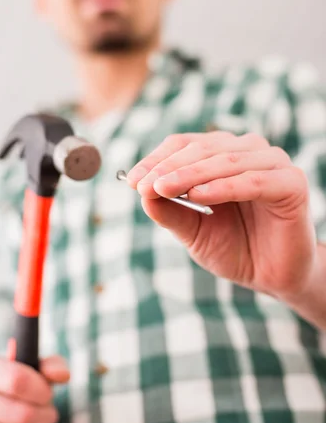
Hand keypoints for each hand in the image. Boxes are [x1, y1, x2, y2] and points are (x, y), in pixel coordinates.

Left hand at [128, 131, 316, 299]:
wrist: (270, 277)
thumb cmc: (232, 248)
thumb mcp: (193, 230)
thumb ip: (170, 211)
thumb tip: (141, 192)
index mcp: (223, 155)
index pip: (184, 145)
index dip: (156, 159)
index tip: (131, 181)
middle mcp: (248, 151)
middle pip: (202, 149)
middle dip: (168, 167)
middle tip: (143, 186)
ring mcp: (272, 164)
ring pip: (225, 160)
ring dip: (191, 174)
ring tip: (163, 189)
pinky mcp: (291, 183)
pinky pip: (253, 180)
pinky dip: (224, 186)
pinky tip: (199, 196)